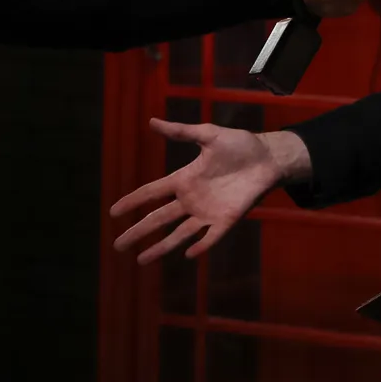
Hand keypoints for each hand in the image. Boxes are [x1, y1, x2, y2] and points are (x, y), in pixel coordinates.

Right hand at [110, 120, 307, 263]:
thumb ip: (181, 132)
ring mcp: (208, 213)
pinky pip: (210, 237)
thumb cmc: (239, 146)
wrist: (267, 158)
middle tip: (117, 245)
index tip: (113, 212)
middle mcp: (191, 200)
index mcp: (184, 179)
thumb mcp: (208, 134)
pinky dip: (200, 245)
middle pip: (158, 219)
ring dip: (161, 247)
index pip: (152, 192)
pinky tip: (187, 255)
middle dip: (138, 231)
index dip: (133, 201)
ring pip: (178, 234)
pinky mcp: (227, 221)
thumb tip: (152, 122)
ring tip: (141, 259)